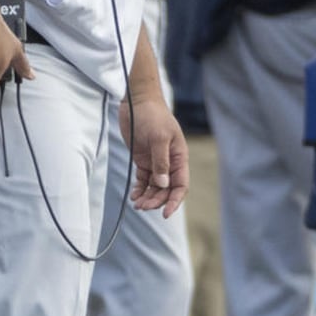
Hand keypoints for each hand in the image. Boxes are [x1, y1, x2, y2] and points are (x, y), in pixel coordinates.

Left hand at [119, 97, 188, 217]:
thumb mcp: (159, 138)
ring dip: (148, 197)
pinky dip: (140, 189)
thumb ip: (161, 162)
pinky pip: (144, 179)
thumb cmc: (152, 115)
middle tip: (143, 207)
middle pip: (167, 189)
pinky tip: (134, 196)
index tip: (165, 213)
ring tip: (137, 204)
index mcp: (179, 157)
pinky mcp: (142, 159)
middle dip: (157, 200)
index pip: (181, 185)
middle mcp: (169, 162)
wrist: (137, 102)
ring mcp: (155, 161)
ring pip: (155, 187)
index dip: (174, 200)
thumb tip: (163, 184)